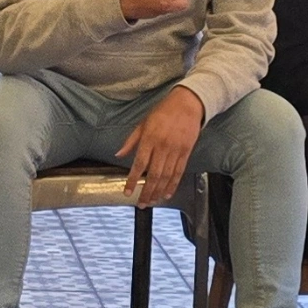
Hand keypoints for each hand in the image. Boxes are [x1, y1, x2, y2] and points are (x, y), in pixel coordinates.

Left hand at [117, 85, 205, 205]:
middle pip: (154, 175)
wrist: (188, 103)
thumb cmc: (163, 111)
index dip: (132, 180)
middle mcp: (162, 146)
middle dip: (146, 191)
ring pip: (166, 176)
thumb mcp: (143, 122)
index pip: (139, 164)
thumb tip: (118, 154)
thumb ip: (131, 141)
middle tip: (141, 203)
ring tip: (152, 201)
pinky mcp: (186, 152)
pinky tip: (167, 193)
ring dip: (158, 191)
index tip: (127, 192)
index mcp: (149, 138)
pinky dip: (173, 185)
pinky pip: (179, 172)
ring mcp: (176, 150)